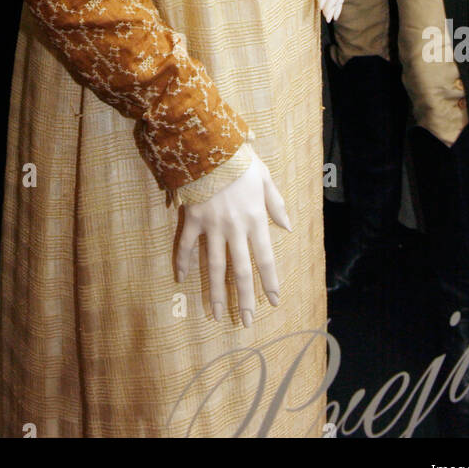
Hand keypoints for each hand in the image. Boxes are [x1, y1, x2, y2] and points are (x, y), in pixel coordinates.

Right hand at [175, 152, 290, 324]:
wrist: (209, 146)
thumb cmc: (240, 159)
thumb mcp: (265, 177)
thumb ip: (276, 203)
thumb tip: (288, 227)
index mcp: (255, 219)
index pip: (265, 258)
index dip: (270, 281)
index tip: (274, 301)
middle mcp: (235, 228)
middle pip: (240, 271)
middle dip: (244, 299)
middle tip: (246, 321)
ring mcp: (211, 226)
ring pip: (213, 267)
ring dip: (215, 292)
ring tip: (216, 314)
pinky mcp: (192, 220)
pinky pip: (186, 246)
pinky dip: (182, 263)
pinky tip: (180, 280)